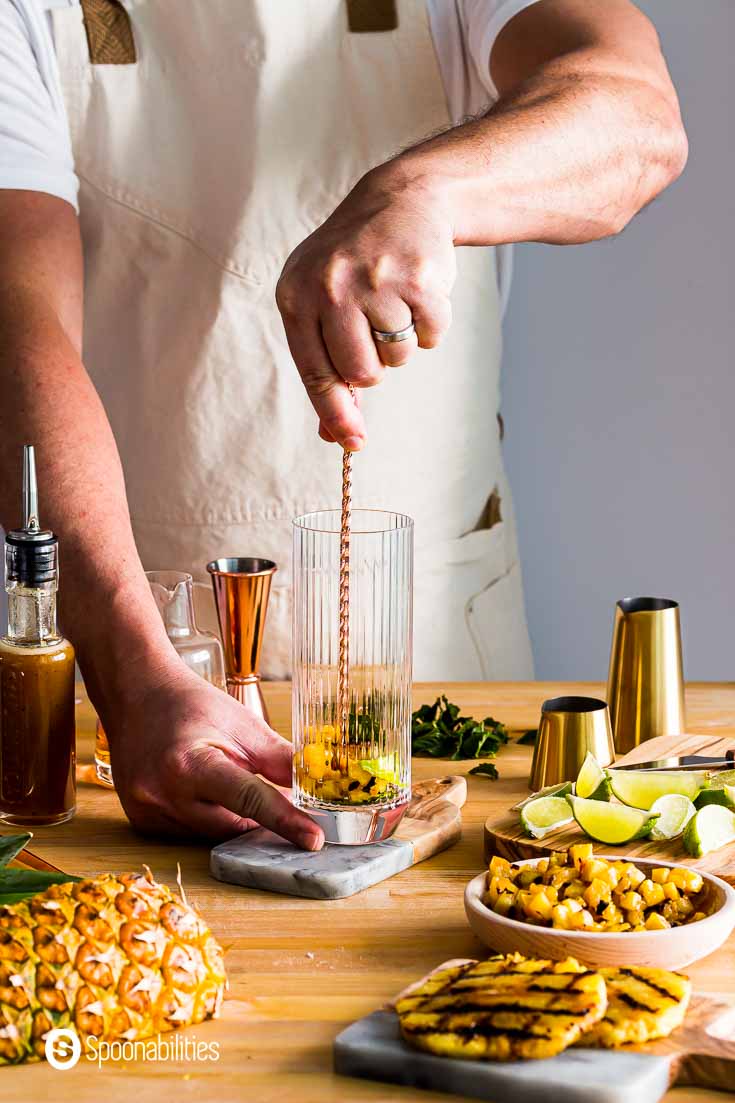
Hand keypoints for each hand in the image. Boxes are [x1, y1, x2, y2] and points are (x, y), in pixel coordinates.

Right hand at [104, 666, 323, 848]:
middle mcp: (163, 793)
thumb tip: (316, 786)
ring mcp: (148, 811)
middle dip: (258, 815)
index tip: (313, 839)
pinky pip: (190, 832)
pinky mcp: (142, 821)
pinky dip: (208, 817)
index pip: (248, 800)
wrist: (136, 696)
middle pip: (233, 825)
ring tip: (227, 776)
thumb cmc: (189, 704)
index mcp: (189, 764)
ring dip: (232, 816)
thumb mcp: (240, 722)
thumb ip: (279, 759)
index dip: (285, 821)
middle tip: (272, 792)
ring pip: (213, 833)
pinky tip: (203, 789)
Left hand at [276, 166, 455, 447]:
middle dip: (374, 367)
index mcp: (296, 295)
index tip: (352, 442)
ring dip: (403, 343)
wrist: (400, 199)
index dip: (335, 412)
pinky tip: (419, 295)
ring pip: (398, 358)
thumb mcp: (321, 304)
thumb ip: (324, 367)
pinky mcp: (419, 278)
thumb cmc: (353, 265)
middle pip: (361, 373)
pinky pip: (432, 337)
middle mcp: (331, 286)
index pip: (315, 371)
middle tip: (376, 335)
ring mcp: (376, 280)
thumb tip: (335, 434)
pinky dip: (431, 327)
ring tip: (395, 304)